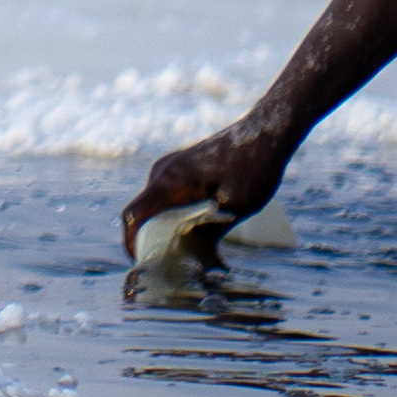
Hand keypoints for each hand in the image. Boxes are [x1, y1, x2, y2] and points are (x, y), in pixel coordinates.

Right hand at [119, 124, 287, 257]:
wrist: (265, 132)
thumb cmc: (253, 168)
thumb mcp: (234, 207)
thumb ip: (208, 230)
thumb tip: (193, 256)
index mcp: (170, 181)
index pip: (134, 213)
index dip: (131, 240)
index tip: (140, 262)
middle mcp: (162, 171)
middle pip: (142, 210)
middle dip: (148, 237)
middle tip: (167, 263)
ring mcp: (169, 166)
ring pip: (155, 202)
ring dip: (163, 225)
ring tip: (183, 248)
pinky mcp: (180, 166)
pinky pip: (166, 194)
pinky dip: (172, 213)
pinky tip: (194, 226)